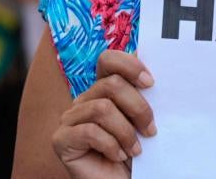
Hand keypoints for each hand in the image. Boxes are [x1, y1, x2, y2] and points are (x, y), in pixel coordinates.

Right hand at [52, 51, 156, 178]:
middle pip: (111, 84)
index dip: (130, 65)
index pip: (109, 59)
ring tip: (136, 150)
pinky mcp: (61, 139)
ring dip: (126, 131)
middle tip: (151, 130)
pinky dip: (111, 145)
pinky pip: (90, 132)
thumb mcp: (144, 120)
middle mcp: (84, 99)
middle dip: (138, 107)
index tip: (151, 83)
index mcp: (103, 88)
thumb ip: (145, 96)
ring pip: (102, 108)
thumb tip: (154, 77)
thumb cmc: (135, 152)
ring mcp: (70, 118)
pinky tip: (118, 156)